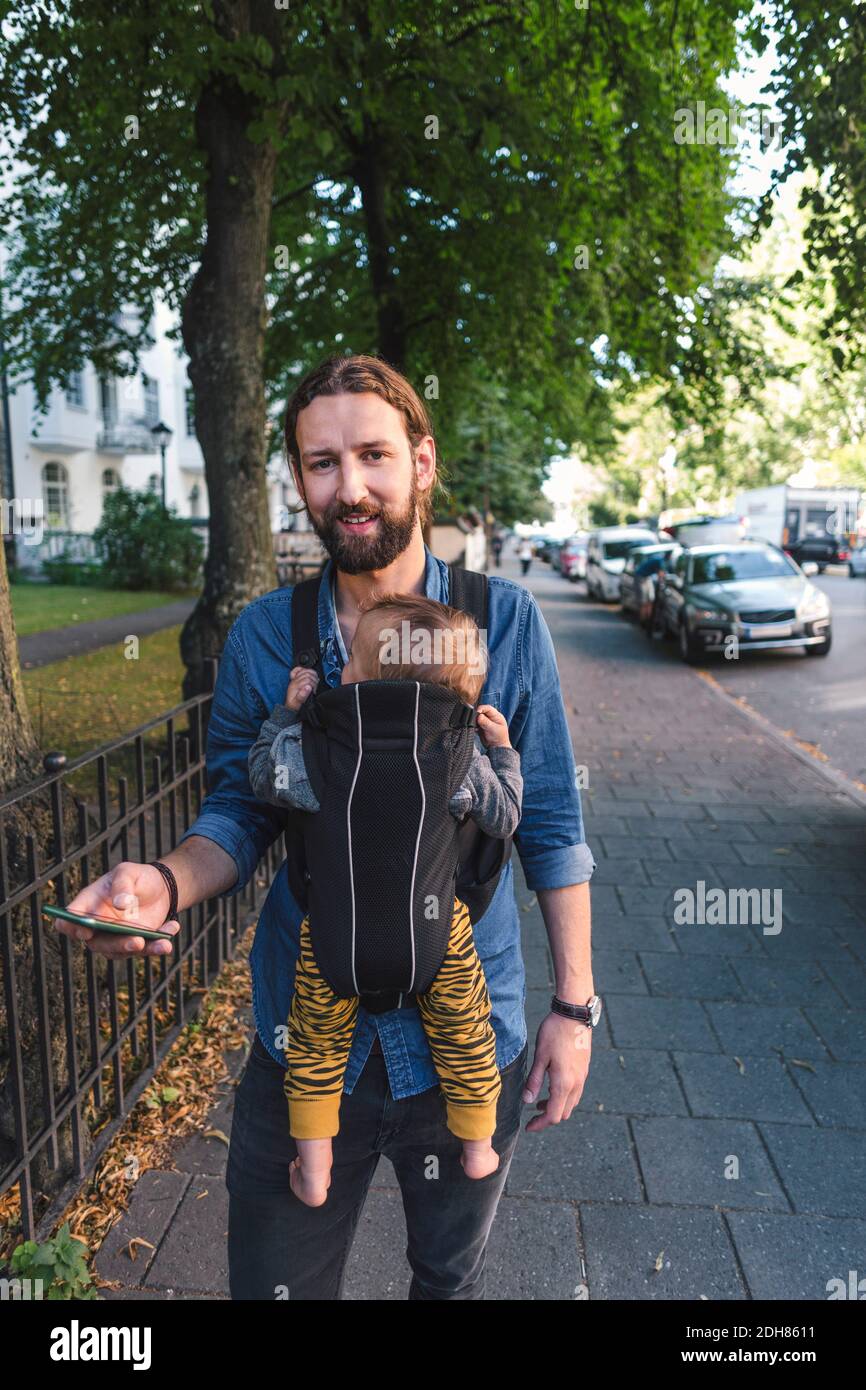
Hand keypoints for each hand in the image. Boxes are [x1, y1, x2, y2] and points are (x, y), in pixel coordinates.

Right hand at [57, 862, 180, 957]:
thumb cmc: (136, 877)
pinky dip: (159, 944)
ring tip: (164, 943)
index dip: (71, 928)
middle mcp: (98, 926)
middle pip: (97, 943)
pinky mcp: (136, 944)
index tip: (86, 930)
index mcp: (88, 904)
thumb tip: (120, 904)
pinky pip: (145, 950)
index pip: (68, 920)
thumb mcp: (128, 872)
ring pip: (121, 952)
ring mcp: (116, 938)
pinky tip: (173, 928)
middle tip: (137, 942)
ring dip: (143, 949)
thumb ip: (122, 884)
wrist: (160, 887)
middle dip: (117, 945)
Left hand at [285, 665, 319, 711]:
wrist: (290, 706)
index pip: (308, 680)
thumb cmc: (294, 705)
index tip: (313, 691)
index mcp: (295, 685)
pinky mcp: (295, 679)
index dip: (313, 685)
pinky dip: (303, 669)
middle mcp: (295, 681)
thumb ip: (303, 695)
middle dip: (314, 681)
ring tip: (313, 683)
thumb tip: (308, 687)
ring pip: (306, 670)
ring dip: (312, 675)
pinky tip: (306, 674)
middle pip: (308, 674)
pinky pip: (298, 669)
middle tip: (314, 688)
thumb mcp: (298, 703)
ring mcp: (295, 679)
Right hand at [476, 704, 509, 748]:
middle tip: (475, 720)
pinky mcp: (481, 727)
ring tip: (476, 726)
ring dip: (475, 721)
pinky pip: (475, 723)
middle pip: (482, 712)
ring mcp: (486, 722)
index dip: (481, 709)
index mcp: (497, 716)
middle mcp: (491, 718)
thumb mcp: (493, 729)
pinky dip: (474, 725)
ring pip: (478, 717)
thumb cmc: (499, 738)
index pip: (488, 708)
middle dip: (477, 715)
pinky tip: (475, 729)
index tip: (476, 712)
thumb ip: (485, 722)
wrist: (496, 748)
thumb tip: (479, 716)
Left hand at [522, 1011, 591, 1131]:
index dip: (540, 1124)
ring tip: (538, 1102)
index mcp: (564, 1083)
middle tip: (532, 1116)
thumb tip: (526, 1101)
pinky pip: (575, 1092)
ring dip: (556, 1107)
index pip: (553, 1115)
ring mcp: (582, 1077)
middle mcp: (576, 1084)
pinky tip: (551, 1087)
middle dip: (548, 1118)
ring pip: (571, 1103)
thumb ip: (534, 1081)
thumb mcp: (540, 1056)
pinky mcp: (584, 1070)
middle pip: (564, 1113)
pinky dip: (563, 1097)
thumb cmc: (554, 1033)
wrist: (574, 1015)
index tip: (528, 1127)